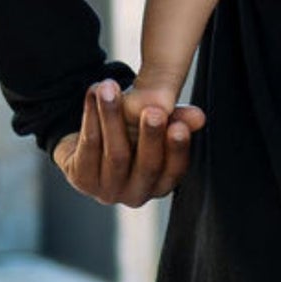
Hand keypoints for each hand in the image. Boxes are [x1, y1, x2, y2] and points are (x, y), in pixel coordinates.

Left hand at [52, 79, 205, 207]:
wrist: (93, 140)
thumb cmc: (134, 132)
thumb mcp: (159, 122)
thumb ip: (178, 118)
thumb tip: (198, 118)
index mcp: (161, 183)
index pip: (175, 169)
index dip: (177, 149)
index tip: (178, 125)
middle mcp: (136, 193)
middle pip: (147, 166)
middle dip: (150, 136)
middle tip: (153, 110)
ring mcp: (107, 190)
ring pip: (116, 154)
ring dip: (113, 116)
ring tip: (111, 87)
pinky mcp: (81, 179)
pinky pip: (89, 146)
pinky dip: (92, 116)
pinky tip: (93, 94)